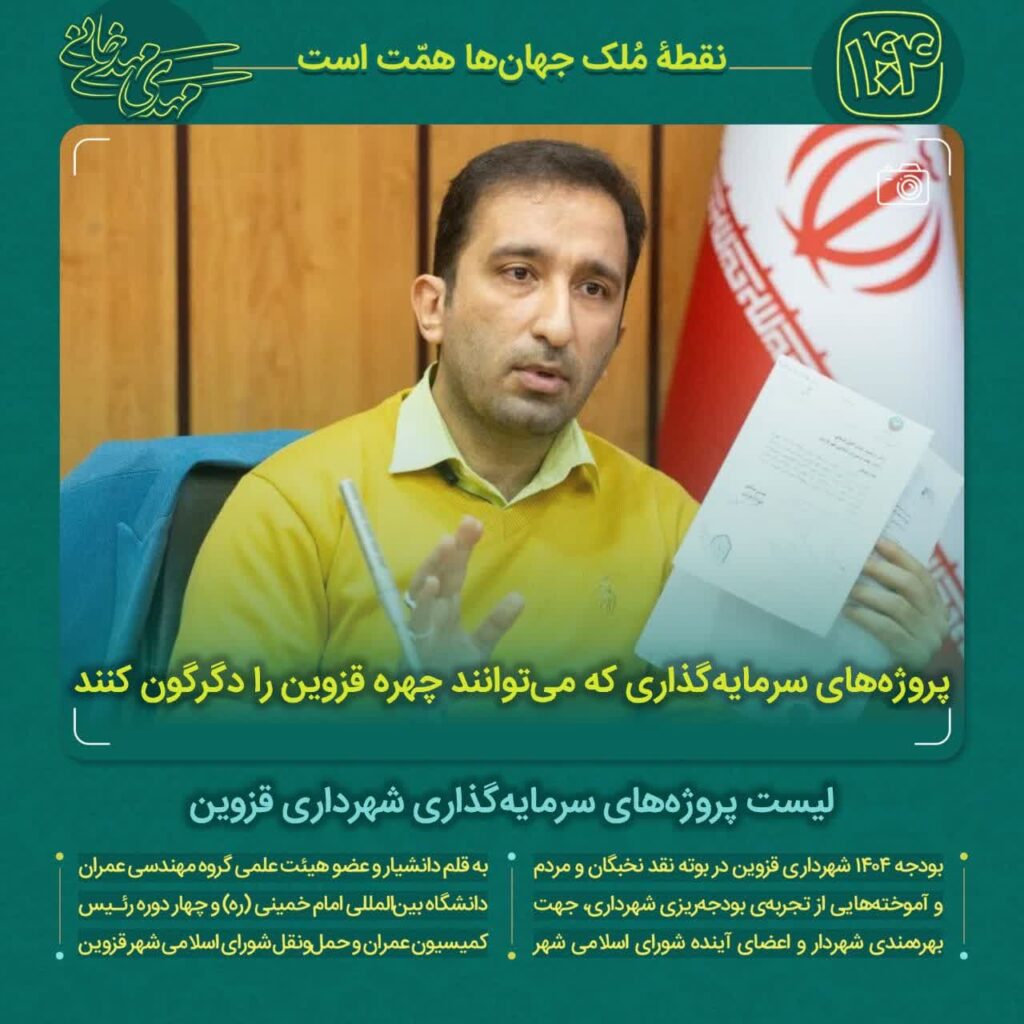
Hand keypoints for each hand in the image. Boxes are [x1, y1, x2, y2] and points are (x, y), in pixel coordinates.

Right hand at [406, 516, 524, 672]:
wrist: (433, 705)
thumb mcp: (479, 646)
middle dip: (450, 548)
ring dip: (433, 566)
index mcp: (444, 607)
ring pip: (422, 589)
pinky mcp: (415, 646)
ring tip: (447, 543)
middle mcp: (430, 612)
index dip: (463, 547)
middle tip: (468, 522)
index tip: (475, 522)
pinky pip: (418, 621)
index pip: (453, 571)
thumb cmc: (449, 673)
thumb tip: (519, 596)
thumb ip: (495, 623)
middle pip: (438, 572)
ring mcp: (421, 626)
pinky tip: (434, 584)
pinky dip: (425, 603)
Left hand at [842, 538, 948, 669]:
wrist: (916, 689)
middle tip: (857, 562)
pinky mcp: (912, 655)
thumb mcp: (907, 620)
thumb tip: (864, 567)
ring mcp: (927, 638)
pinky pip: (887, 630)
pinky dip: (866, 618)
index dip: (900, 556)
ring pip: (899, 606)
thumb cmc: (903, 647)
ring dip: (869, 593)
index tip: (877, 542)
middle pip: (911, 586)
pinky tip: (849, 612)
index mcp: (936, 606)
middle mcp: (936, 619)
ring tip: (847, 588)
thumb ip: (895, 597)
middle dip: (883, 570)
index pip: (921, 574)